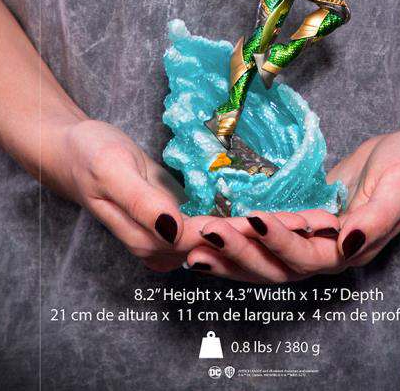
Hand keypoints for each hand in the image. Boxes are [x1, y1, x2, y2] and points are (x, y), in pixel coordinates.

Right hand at [53, 119, 310, 273]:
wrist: (73, 150)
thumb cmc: (90, 157)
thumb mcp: (112, 173)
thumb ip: (143, 205)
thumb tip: (177, 230)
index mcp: (153, 242)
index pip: (216, 243)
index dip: (260, 234)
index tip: (300, 224)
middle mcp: (169, 248)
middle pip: (233, 249)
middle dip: (280, 236)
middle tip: (325, 223)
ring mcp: (177, 234)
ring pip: (235, 241)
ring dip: (276, 230)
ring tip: (319, 219)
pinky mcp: (183, 218)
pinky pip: (226, 224)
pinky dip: (257, 218)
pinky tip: (286, 208)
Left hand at [182, 129, 399, 280]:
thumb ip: (376, 220)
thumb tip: (347, 242)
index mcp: (350, 250)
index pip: (305, 255)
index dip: (276, 240)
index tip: (251, 217)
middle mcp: (326, 253)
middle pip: (275, 266)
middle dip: (239, 251)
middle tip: (204, 233)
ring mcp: (311, 239)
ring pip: (264, 258)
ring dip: (230, 253)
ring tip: (194, 244)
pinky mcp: (301, 221)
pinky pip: (265, 236)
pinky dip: (239, 237)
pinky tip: (212, 228)